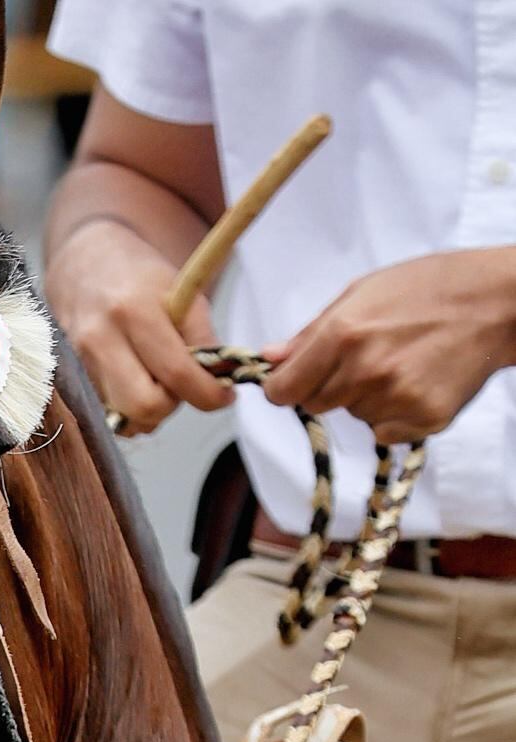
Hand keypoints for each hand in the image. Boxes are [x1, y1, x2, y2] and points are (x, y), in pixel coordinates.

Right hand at [45, 219, 234, 433]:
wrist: (84, 266)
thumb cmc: (139, 278)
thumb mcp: (181, 291)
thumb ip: (202, 336)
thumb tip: (219, 379)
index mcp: (133, 310)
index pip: (177, 373)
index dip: (207, 394)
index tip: (224, 396)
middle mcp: (101, 339)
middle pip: (146, 406)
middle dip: (172, 405)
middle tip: (182, 387)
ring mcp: (82, 363)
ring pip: (128, 418)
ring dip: (152, 412)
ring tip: (158, 383)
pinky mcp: (73, 380)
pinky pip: (111, 416)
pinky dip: (131, 412)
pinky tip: (136, 385)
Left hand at [262, 249, 515, 443]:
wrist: (496, 302)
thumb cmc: (429, 288)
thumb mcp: (364, 292)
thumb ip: (312, 332)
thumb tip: (270, 358)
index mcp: (343, 334)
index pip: (283, 391)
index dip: (284, 388)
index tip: (292, 383)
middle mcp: (365, 371)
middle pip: (316, 405)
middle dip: (329, 386)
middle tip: (367, 356)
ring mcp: (395, 399)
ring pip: (354, 416)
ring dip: (366, 397)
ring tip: (401, 361)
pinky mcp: (421, 420)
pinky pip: (385, 432)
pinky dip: (395, 414)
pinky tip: (417, 381)